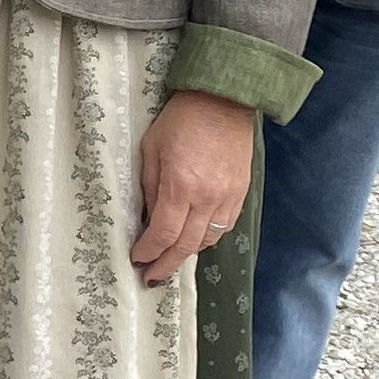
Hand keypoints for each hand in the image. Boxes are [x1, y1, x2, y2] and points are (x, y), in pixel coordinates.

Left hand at [129, 89, 255, 287]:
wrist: (223, 100)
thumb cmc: (180, 121)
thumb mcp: (151, 150)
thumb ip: (150, 187)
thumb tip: (147, 219)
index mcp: (180, 186)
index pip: (163, 233)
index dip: (148, 251)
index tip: (137, 259)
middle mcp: (207, 198)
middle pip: (186, 246)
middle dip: (166, 265)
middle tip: (152, 277)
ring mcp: (228, 197)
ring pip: (208, 241)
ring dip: (187, 254)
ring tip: (170, 260)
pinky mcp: (241, 192)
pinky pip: (224, 227)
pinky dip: (208, 239)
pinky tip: (195, 239)